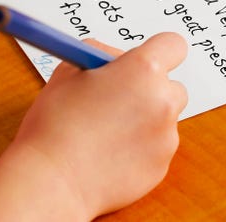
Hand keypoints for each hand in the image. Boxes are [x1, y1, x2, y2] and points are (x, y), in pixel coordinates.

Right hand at [11, 33, 188, 217]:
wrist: (52, 180)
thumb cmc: (55, 122)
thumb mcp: (70, 69)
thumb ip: (101, 55)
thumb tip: (116, 59)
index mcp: (143, 69)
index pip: (173, 46)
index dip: (158, 51)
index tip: (143, 61)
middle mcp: (163, 101)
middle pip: (172, 86)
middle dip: (151, 90)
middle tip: (118, 99)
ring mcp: (165, 136)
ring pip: (164, 120)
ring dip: (144, 121)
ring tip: (106, 133)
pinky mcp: (161, 166)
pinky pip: (156, 149)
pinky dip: (139, 149)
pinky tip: (108, 154)